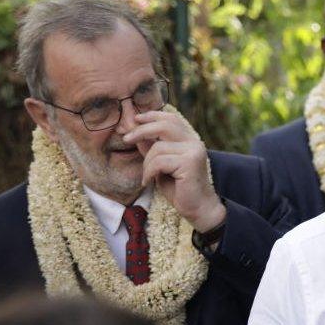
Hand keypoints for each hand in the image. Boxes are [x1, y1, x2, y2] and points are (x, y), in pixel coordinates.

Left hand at [123, 109, 225, 232]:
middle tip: (126, 139)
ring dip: (146, 163)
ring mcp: (193, 152)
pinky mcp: (189, 163)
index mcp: (190, 141)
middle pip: (164, 125)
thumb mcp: (161, 166)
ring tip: (147, 176)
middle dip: (142, 130)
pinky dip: (149, 172)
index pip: (171, 119)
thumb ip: (152, 149)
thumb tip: (135, 132)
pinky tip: (149, 182)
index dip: (152, 116)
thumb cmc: (180, 189)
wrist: (198, 208)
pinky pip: (159, 162)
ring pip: (158, 148)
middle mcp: (194, 143)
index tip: (135, 119)